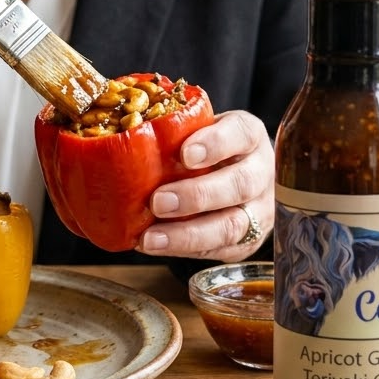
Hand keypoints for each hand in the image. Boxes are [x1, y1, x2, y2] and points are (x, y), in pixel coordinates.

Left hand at [137, 110, 273, 260]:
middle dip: (197, 196)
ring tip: (151, 237)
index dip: (215, 144)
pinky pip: (220, 249)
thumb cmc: (205, 147)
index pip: (241, 133)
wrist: (234, 174)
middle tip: (158, 201)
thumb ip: (172, 130)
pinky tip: (156, 245)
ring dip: (188, 234)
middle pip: (240, 184)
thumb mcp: (197, 129)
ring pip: (233, 225)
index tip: (186, 154)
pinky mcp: (248, 240)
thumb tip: (117, 139)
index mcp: (249, 135)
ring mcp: (259, 209)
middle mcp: (261, 171)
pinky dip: (184, 249)